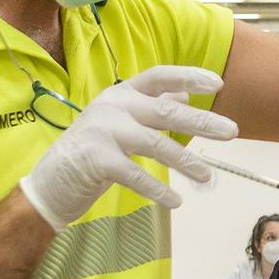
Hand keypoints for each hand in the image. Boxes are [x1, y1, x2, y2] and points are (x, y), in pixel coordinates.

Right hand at [18, 67, 238, 230]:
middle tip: (231, 131)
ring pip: (156, 143)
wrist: (47, 186)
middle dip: (202, 120)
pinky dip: (158, 190)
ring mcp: (102, 131)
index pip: (158, 76)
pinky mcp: (96, 160)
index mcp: (119, 94)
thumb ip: (149, 108)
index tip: (218, 82)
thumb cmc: (89, 155)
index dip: (189, 75)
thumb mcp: (119, 124)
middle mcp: (111, 106)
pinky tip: (176, 203)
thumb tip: (184, 94)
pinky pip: (136, 174)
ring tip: (207, 176)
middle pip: (166, 109)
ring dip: (186, 162)